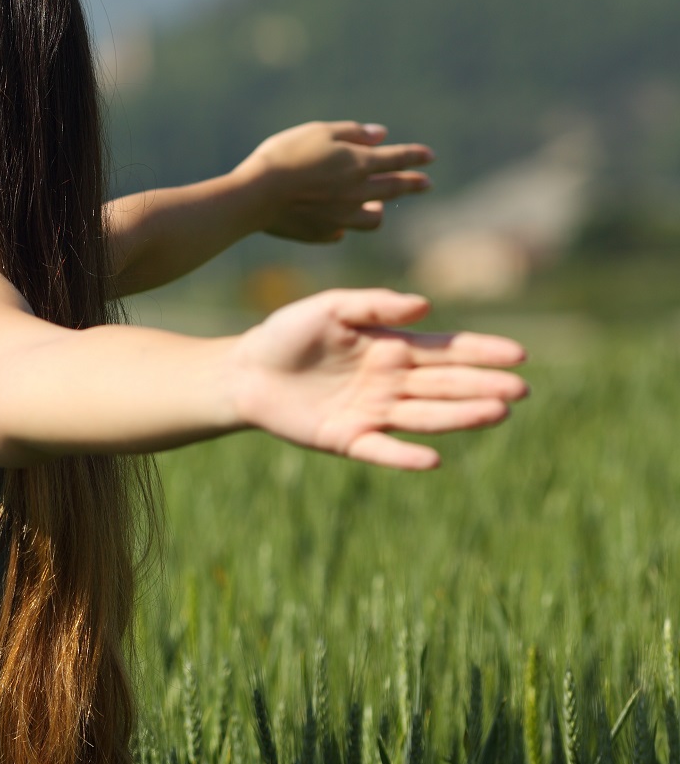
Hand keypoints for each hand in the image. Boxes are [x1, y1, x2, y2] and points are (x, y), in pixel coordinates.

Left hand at [227, 290, 527, 469]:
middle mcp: (391, 383)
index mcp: (391, 348)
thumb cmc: (286, 334)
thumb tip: (425, 306)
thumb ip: (373, 304)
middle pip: (446, 386)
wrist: (244, 371)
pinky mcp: (348, 439)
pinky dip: (405, 457)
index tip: (518, 355)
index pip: (447, 350)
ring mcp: (373, 413)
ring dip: (460, 417)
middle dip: (483, 386)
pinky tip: (432, 459)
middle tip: (519, 389)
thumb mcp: (328, 308)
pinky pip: (383, 451)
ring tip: (497, 413)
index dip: (482, 352)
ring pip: (425, 417)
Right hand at [236, 121, 432, 241]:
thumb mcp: (318, 132)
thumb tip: (380, 134)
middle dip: (412, 184)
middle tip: (425, 184)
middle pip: (393, 188)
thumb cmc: (284, 156)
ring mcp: (341, 217)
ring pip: (373, 219)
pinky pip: (340, 232)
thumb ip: (352, 132)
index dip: (415, 156)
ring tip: (379, 206)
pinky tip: (337, 223)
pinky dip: (343, 225)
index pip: (397, 159)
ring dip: (379, 209)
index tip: (430, 156)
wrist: (256, 195)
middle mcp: (357, 193)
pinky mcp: (322, 234)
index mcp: (358, 163)